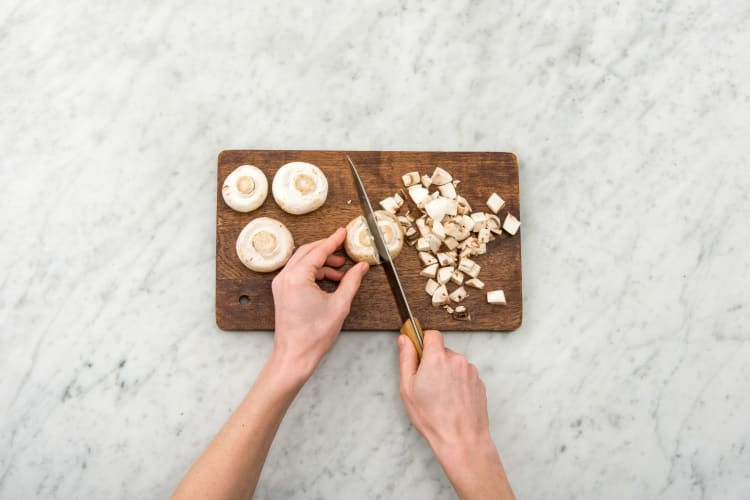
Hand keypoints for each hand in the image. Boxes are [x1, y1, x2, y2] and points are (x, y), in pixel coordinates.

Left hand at [271, 227, 368, 378]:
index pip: (318, 251)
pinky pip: (298, 273)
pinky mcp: (282, 292)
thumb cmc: (313, 335)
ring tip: (341, 269)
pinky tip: (330, 279)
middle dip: (327, 249)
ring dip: (321, 262)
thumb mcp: (339, 305)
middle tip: (344, 247)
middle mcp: (285, 277)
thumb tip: (361, 267)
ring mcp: (281, 285)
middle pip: (307, 252)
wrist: (295, 355)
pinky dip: (314, 272)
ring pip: (302, 262)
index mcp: (297, 277)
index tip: (343, 232)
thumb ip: (351, 281)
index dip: (333, 241)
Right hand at [398, 330, 514, 498]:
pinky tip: (452, 401)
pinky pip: (464, 375)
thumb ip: (406, 359)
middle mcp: (457, 360)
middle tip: (427, 385)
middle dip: (434, 362)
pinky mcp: (479, 382)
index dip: (424, 342)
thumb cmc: (433, 418)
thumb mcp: (408, 389)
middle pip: (442, 351)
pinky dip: (458, 384)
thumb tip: (405, 340)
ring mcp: (470, 371)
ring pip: (454, 364)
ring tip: (441, 397)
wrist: (462, 439)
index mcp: (437, 358)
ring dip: (447, 374)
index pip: (432, 334)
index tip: (419, 354)